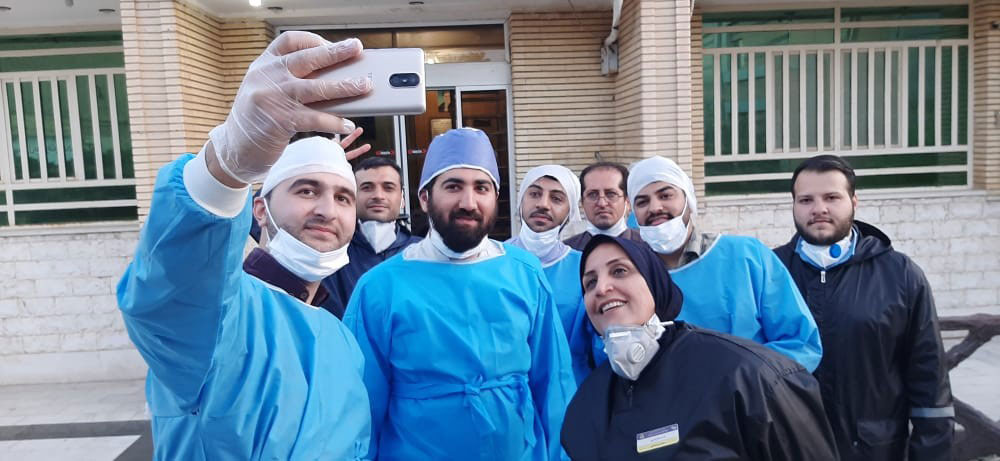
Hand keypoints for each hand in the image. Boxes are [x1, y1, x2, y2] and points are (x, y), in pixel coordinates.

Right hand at [207, 31, 372, 185]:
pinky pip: (315, 118)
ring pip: (317, 88)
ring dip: (345, 87)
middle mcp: (266, 77)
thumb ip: (290, 79)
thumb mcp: (266, 89)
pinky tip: (348, 123)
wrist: (234, 148)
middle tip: (356, 49)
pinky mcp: (280, 121)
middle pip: (307, 59)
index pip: (290, 41)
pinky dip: (334, 121)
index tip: (332, 44)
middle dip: (336, 53)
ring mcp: (272, 98)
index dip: (313, 40)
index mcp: (263, 65)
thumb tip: (333, 75)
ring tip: (364, 86)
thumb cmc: (257, 118)